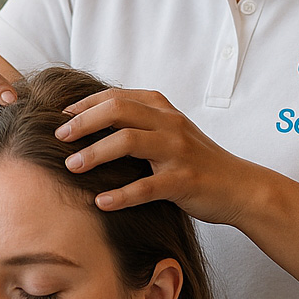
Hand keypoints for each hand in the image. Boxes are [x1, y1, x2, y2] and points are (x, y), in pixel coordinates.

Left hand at [55, 88, 260, 225]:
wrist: (239, 187)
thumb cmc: (197, 161)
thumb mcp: (170, 133)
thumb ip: (140, 123)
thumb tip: (92, 124)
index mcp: (163, 110)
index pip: (117, 97)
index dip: (85, 104)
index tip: (60, 115)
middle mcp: (169, 125)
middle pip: (118, 111)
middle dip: (83, 122)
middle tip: (58, 137)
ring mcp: (177, 152)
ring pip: (128, 142)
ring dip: (94, 154)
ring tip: (71, 167)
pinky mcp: (183, 181)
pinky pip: (146, 187)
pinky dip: (120, 195)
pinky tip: (100, 202)